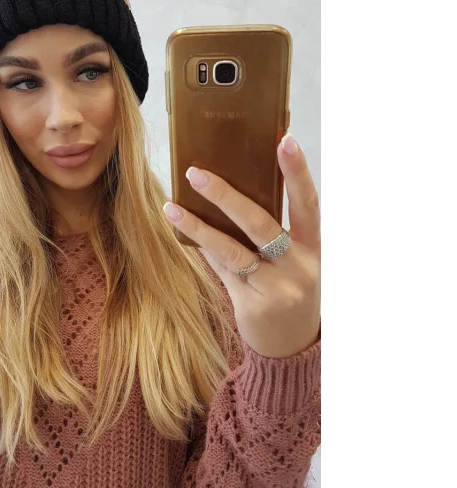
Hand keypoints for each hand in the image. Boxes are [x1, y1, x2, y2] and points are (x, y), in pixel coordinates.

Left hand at [163, 134, 320, 358]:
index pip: (308, 203)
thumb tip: (225, 193)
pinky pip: (222, 270)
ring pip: (232, 249)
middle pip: (261, 223)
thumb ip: (266, 232)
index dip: (297, 172)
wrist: (292, 347)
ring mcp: (277, 288)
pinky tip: (182, 231)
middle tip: (196, 173)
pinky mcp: (254, 305)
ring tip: (172, 206)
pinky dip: (203, 249)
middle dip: (226, 196)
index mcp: (314, 247)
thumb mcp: (291, 261)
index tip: (284, 140)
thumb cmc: (289, 290)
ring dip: (199, 226)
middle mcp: (300, 266)